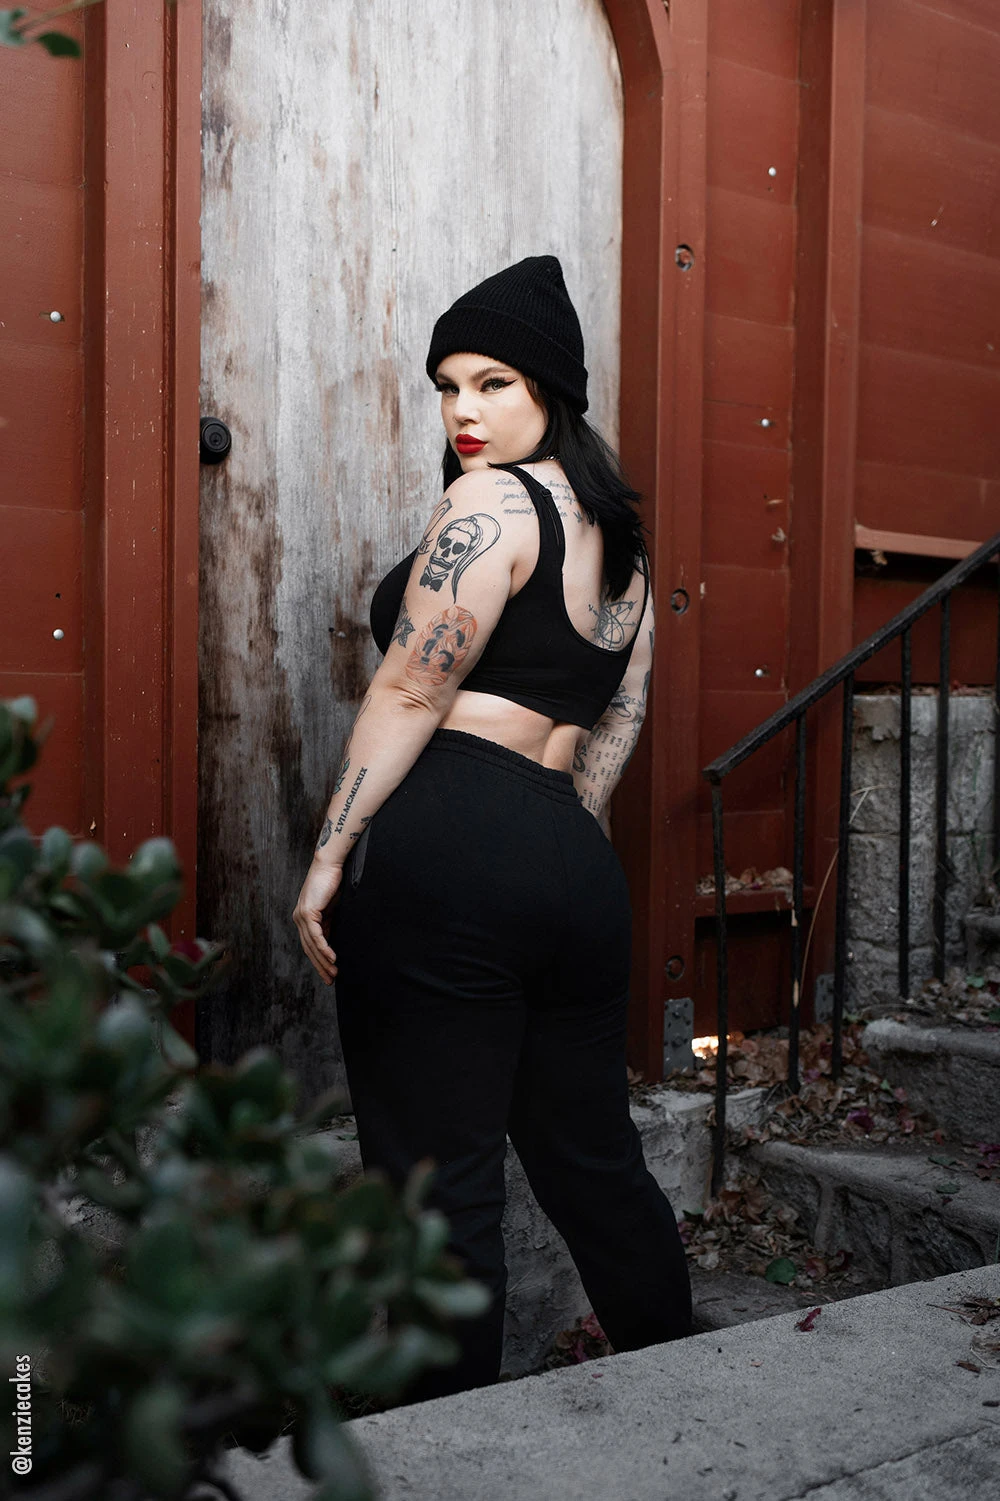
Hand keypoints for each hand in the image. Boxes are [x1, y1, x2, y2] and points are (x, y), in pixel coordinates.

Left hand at [292, 860, 342, 984]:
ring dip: (323, 961)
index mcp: (305, 919)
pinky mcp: (308, 912)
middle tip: (331, 980)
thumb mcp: (333, 909)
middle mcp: (299, 919)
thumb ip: (330, 924)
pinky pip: (316, 936)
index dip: (319, 961)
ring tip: (333, 973)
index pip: (310, 945)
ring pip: (312, 945)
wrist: (330, 865)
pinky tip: (332, 958)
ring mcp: (301, 916)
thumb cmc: (333, 883)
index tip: (329, 974)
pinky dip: (324, 948)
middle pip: (309, 949)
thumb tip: (335, 942)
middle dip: (320, 966)